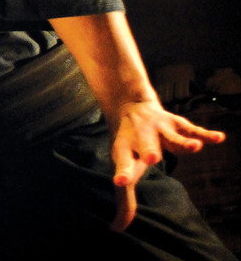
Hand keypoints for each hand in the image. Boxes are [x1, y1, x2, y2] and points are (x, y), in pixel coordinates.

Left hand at [108, 100, 224, 230]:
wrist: (130, 106)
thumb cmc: (128, 145)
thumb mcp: (123, 167)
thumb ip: (125, 198)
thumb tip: (116, 228)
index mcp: (126, 150)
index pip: (124, 164)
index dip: (123, 174)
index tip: (121, 182)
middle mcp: (142, 138)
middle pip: (147, 146)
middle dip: (150, 151)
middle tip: (152, 157)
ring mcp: (160, 130)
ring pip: (173, 137)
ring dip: (183, 142)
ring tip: (195, 147)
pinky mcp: (176, 124)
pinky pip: (193, 129)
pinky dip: (205, 134)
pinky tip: (219, 139)